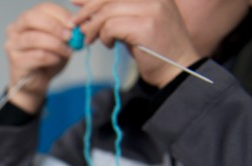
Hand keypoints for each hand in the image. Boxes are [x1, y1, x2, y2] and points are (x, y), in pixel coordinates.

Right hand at [4, 3, 74, 112]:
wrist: (35, 83)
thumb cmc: (46, 60)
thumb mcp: (59, 42)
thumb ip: (66, 32)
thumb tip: (78, 25)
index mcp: (26, 19)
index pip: (42, 8)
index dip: (60, 14)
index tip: (73, 25)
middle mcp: (15, 30)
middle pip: (32, 18)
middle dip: (54, 26)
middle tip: (69, 36)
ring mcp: (12, 45)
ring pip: (35, 38)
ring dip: (56, 44)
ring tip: (67, 51)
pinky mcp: (16, 61)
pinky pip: (37, 56)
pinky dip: (52, 57)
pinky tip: (57, 60)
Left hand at [72, 0, 200, 87]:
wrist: (178, 70)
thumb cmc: (154, 49)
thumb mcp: (135, 24)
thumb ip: (116, 14)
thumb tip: (85, 6)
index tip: (75, 2)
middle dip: (87, 10)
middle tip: (76, 25)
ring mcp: (152, 9)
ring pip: (108, 11)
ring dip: (94, 27)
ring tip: (92, 39)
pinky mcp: (146, 26)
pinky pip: (111, 26)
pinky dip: (104, 36)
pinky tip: (109, 44)